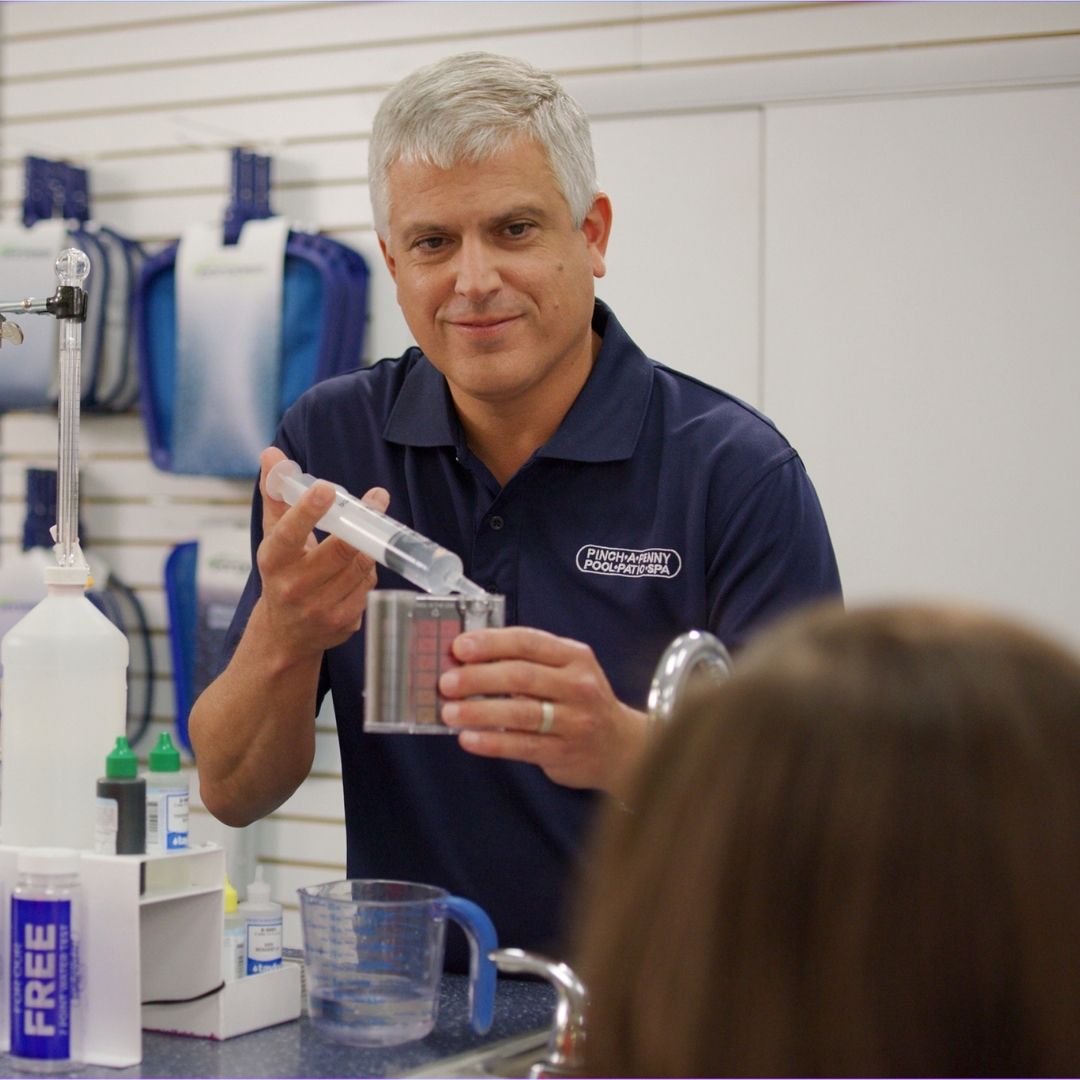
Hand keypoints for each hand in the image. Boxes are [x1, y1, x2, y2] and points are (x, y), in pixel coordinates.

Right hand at [253, 447, 386, 658]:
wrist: (284, 633)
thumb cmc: (282, 572)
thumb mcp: (274, 535)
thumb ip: (276, 494)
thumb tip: (272, 453)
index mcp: (274, 560)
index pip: (290, 532)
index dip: (308, 511)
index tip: (327, 489)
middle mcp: (294, 588)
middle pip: (339, 550)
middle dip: (362, 523)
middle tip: (378, 496)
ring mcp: (320, 609)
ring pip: (360, 567)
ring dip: (367, 548)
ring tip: (363, 538)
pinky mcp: (343, 623)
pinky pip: (369, 587)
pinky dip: (369, 572)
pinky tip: (358, 570)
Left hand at [438, 626, 648, 797]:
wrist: (621, 747)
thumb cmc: (581, 702)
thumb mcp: (568, 671)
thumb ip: (529, 661)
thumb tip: (471, 658)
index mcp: (575, 657)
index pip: (528, 642)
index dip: (491, 642)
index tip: (459, 647)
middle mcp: (578, 686)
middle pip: (520, 676)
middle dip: (478, 678)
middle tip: (447, 682)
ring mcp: (574, 720)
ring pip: (520, 712)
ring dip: (479, 712)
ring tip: (449, 713)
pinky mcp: (564, 752)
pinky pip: (522, 746)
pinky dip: (492, 742)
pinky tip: (468, 739)